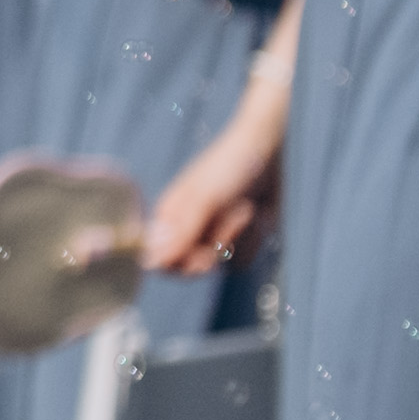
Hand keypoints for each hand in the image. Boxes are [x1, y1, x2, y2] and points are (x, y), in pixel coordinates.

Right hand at [145, 105, 279, 277]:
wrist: (271, 152)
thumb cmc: (230, 165)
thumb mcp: (203, 198)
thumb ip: (179, 233)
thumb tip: (148, 263)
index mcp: (168, 217)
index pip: (158, 260)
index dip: (178, 263)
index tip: (200, 252)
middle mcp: (186, 229)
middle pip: (188, 267)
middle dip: (212, 250)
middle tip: (229, 226)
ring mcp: (211, 234)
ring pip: (217, 265)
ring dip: (235, 240)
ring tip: (244, 210)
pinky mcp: (235, 238)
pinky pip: (238, 259)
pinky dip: (251, 240)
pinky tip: (254, 216)